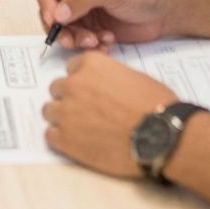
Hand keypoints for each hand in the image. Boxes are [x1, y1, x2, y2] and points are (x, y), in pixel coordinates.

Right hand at [33, 0, 171, 48]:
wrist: (165, 10)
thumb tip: (58, 13)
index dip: (45, 4)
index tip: (54, 21)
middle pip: (51, 12)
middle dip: (62, 28)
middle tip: (74, 40)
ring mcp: (83, 10)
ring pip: (65, 30)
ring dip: (77, 39)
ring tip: (96, 41)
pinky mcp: (92, 28)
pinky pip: (79, 41)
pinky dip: (89, 45)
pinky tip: (106, 42)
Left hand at [43, 51, 176, 177]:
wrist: (160, 135)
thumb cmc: (155, 106)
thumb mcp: (134, 77)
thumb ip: (110, 76)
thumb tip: (105, 86)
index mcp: (91, 64)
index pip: (72, 67)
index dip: (82, 80)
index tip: (90, 91)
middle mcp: (74, 84)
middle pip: (57, 88)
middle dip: (70, 98)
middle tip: (87, 111)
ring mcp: (66, 111)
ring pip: (49, 111)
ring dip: (62, 118)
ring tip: (81, 129)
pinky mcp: (65, 139)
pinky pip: (50, 135)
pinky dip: (61, 139)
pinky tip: (77, 143)